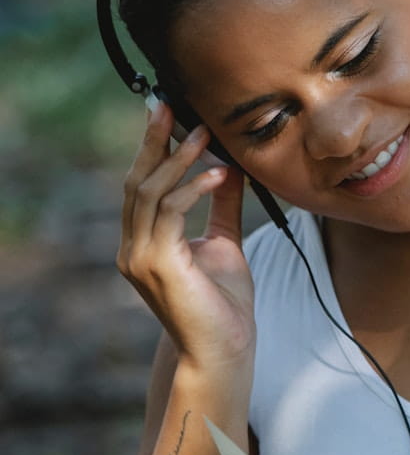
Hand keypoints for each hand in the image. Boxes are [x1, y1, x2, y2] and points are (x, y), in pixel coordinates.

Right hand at [118, 100, 254, 368]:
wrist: (224, 348)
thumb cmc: (224, 302)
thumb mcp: (225, 242)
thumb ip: (222, 206)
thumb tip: (230, 167)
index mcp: (144, 241)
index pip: (141, 185)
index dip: (152, 149)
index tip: (167, 113)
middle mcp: (133, 247)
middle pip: (136, 182)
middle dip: (154, 142)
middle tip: (170, 106)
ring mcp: (139, 257)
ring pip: (148, 193)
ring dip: (177, 160)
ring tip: (204, 135)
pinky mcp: (157, 265)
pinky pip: (169, 214)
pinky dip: (192, 189)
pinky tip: (218, 174)